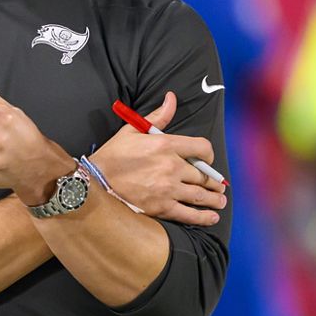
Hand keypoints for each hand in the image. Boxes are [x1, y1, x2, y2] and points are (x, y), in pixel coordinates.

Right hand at [89, 92, 226, 225]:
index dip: (209, 154)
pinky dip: (204, 216)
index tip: (208, 160)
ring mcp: (167, 189)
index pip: (201, 148)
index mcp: (165, 145)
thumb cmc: (113, 155)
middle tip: (219, 186)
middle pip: (203, 175)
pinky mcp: (161, 207)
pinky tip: (212, 216)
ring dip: (214, 198)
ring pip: (200, 195)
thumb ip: (158, 117)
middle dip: (213, 181)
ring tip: (220, 200)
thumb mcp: (132, 130)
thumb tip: (172, 98)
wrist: (95, 181)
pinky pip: (189, 214)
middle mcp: (170, 166)